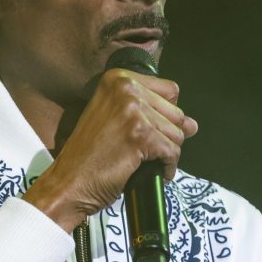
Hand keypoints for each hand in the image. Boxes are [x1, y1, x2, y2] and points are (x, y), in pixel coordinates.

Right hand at [25, 68, 197, 232]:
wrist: (68, 182)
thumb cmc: (89, 156)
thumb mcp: (116, 121)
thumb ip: (154, 115)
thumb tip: (193, 124)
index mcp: (118, 79)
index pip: (170, 91)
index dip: (165, 116)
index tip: (150, 130)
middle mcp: (126, 88)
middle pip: (176, 113)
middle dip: (168, 137)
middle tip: (146, 151)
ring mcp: (133, 111)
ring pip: (178, 134)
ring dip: (168, 154)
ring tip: (147, 163)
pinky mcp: (140, 135)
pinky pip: (172, 152)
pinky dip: (167, 167)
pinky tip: (153, 172)